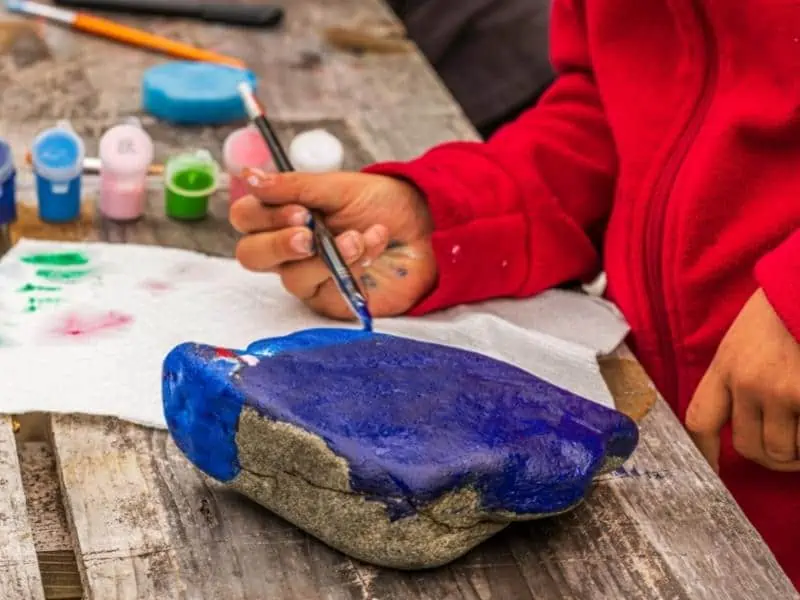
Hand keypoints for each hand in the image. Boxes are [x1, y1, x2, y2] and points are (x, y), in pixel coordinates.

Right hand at [230, 169, 436, 319]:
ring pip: (291, 277)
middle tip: (309, 235)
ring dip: (328, 255)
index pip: (247, 218)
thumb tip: (249, 176)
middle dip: (279, 244)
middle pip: (252, 255)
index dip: (262, 215)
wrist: (427, 228)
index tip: (298, 209)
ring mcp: (310, 277)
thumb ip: (295, 186)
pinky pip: (325, 290)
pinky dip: (350, 267)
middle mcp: (290, 249)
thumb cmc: (382, 204)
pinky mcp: (332, 300)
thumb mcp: (339, 187)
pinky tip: (373, 247)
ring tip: (360, 238)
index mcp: (284, 215)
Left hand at [686, 288, 799, 471]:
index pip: (700, 420)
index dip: (704, 453)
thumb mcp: (747, 340)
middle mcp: (748, 382)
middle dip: (769, 456)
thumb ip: (738, 378)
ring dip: (798, 451)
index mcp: (726, 365)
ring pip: (784, 452)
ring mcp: (782, 391)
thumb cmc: (786, 313)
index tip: (712, 470)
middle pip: (747, 447)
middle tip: (788, 448)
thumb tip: (741, 426)